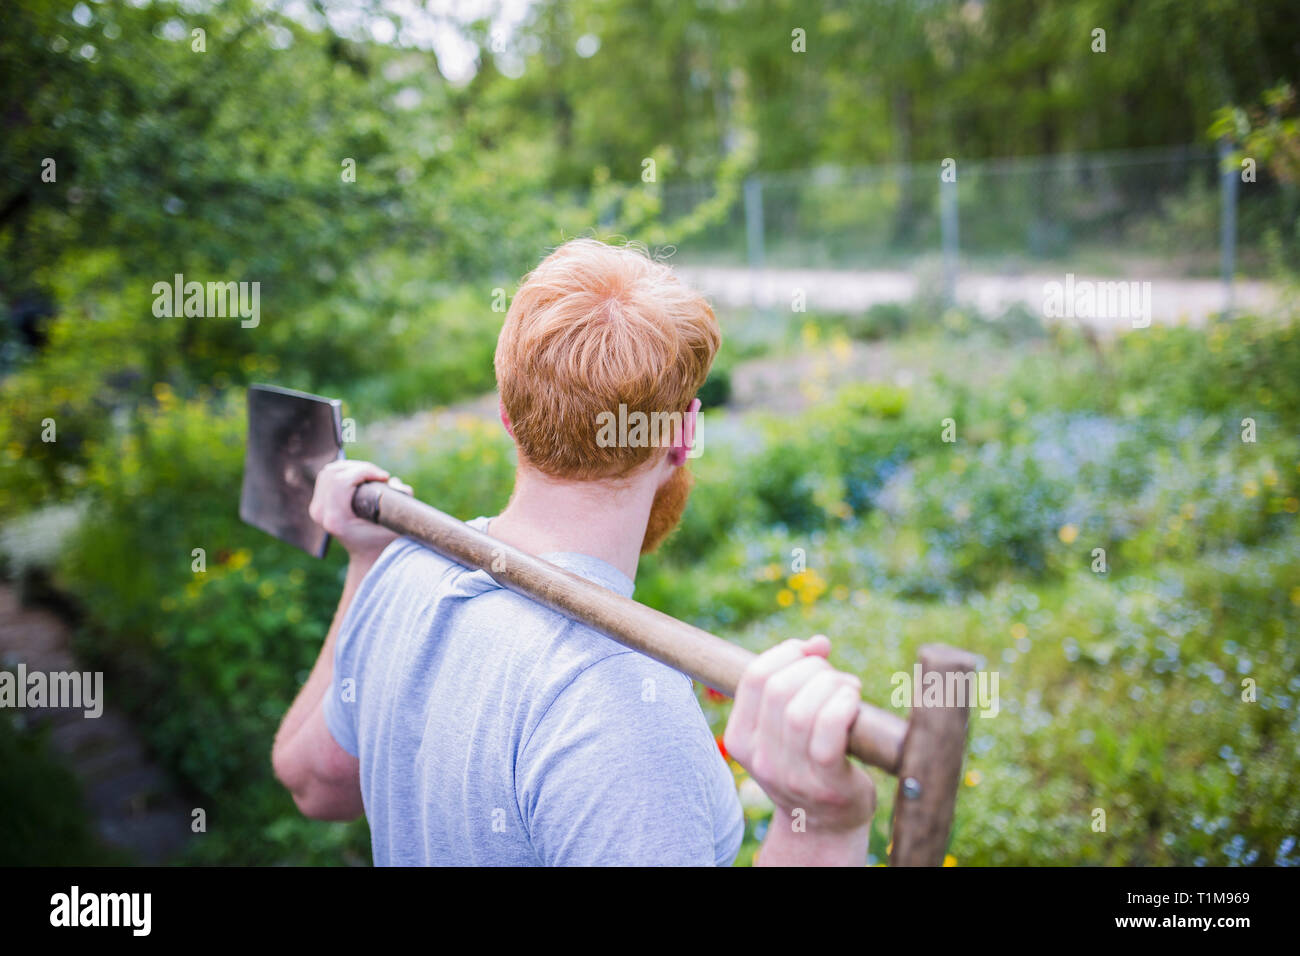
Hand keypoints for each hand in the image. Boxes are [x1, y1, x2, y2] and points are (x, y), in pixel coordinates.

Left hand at [308, 459, 411, 560]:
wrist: (366, 556)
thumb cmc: (382, 542)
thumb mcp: (396, 523)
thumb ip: (402, 501)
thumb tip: (395, 483)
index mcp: (335, 519)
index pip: (342, 481)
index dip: (364, 471)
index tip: (384, 477)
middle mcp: (321, 514)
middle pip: (334, 473)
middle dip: (360, 468)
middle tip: (379, 476)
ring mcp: (316, 509)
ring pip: (329, 472)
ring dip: (352, 468)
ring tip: (371, 475)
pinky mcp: (317, 504)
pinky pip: (327, 477)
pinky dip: (344, 471)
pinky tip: (359, 476)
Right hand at [724, 635, 875, 837]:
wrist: (825, 824)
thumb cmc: (808, 761)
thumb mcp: (785, 725)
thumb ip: (793, 681)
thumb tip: (817, 643)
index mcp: (741, 739)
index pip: (754, 677)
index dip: (787, 652)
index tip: (811, 652)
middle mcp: (760, 759)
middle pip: (778, 689)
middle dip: (815, 669)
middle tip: (835, 679)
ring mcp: (791, 775)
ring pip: (802, 709)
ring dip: (833, 685)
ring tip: (848, 690)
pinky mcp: (826, 784)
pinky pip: (828, 732)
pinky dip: (844, 705)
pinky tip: (854, 702)